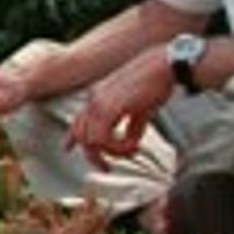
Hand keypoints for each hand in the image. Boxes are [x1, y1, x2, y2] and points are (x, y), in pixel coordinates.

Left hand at [63, 49, 173, 168]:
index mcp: (98, 95)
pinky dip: (117, 148)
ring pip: (91, 141)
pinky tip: (134, 146)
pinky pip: (102, 139)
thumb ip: (131, 126)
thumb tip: (131, 143)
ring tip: (131, 151)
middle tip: (108, 168)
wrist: (166, 64)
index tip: (67, 150)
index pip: (77, 121)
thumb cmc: (157, 82)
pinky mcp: (110, 107)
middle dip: (95, 157)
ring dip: (111, 153)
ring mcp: (100, 103)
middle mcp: (94, 99)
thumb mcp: (140, 107)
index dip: (71, 138)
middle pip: (82, 137)